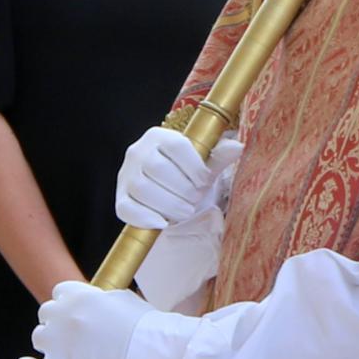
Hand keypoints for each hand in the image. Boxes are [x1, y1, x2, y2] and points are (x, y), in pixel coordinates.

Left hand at [20, 279, 196, 358]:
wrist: (150, 352)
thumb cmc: (145, 326)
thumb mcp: (123, 299)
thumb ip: (102, 299)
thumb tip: (99, 303)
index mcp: (80, 296)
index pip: (60, 292)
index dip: (67, 302)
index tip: (74, 312)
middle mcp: (64, 315)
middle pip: (46, 312)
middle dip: (56, 321)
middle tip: (71, 333)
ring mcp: (59, 342)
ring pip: (39, 338)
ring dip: (48, 342)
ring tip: (62, 351)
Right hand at [115, 126, 243, 231]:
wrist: (166, 188)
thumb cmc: (187, 173)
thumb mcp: (205, 163)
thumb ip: (219, 155)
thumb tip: (238, 146)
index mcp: (158, 136)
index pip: (176, 145)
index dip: (195, 166)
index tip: (206, 181)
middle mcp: (137, 151)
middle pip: (159, 169)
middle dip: (183, 188)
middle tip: (196, 199)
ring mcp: (126, 175)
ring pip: (143, 189)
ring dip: (170, 204)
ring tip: (186, 210)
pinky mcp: (120, 197)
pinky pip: (126, 208)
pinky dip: (146, 218)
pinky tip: (164, 222)